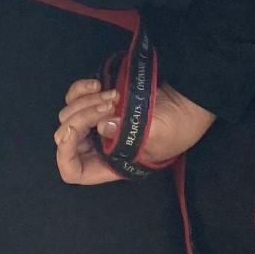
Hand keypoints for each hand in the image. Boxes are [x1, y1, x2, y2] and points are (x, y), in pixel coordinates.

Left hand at [54, 78, 216, 185]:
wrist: (189, 99)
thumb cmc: (177, 125)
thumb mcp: (156, 136)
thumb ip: (127, 134)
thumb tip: (101, 126)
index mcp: (110, 164)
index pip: (72, 170)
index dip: (65, 155)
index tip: (74, 132)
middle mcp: (99, 145)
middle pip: (66, 137)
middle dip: (80, 119)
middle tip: (108, 105)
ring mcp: (97, 121)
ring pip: (69, 114)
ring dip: (85, 101)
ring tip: (113, 95)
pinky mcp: (99, 100)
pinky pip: (76, 96)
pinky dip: (81, 89)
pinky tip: (98, 83)